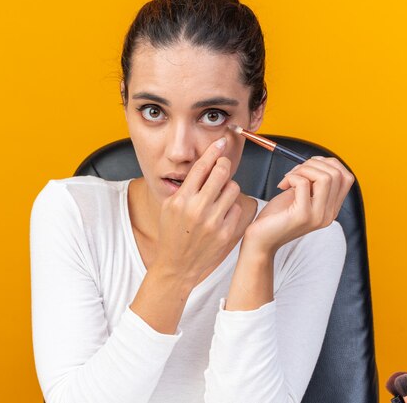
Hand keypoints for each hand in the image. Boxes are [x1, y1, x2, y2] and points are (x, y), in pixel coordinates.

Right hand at [154, 138, 249, 283]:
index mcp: (181, 199)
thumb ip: (186, 186)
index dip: (213, 151)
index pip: (201, 166)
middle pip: (221, 172)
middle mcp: (197, 209)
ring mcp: (213, 222)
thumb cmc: (172, 232)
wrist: (177, 265)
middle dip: (224, 164)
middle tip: (222, 165)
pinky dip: (231, 206)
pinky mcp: (226, 233)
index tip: (222, 141)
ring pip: (233, 188)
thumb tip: (205, 163)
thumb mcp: (170, 206)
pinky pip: (236, 207)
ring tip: (220, 194)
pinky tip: (221, 212)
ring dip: (229, 186)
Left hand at [243, 156, 354, 254]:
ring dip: (303, 169)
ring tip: (288, 178)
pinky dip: (291, 177)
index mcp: (331, 209)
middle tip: (294, 172)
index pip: (346, 178)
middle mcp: (329, 214)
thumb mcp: (299, 196)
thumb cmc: (277, 216)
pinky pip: (302, 183)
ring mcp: (318, 216)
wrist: (261, 240)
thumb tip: (316, 161)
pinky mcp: (302, 215)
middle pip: (336, 174)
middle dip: (313, 164)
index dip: (329, 163)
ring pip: (325, 177)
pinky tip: (282, 185)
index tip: (309, 165)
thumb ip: (312, 182)